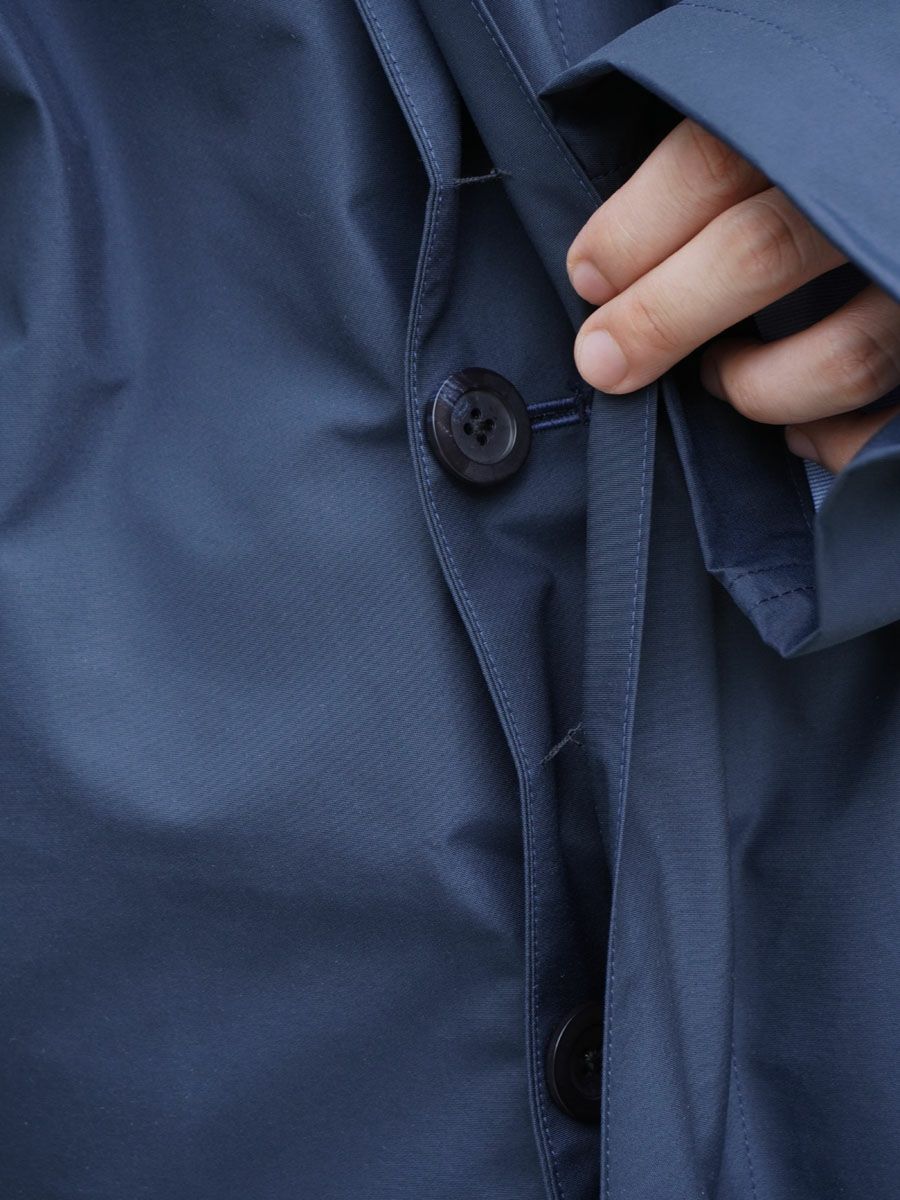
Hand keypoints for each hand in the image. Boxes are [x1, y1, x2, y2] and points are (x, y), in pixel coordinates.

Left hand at [566, 118, 899, 473]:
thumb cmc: (828, 170)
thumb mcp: (773, 140)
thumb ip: (708, 176)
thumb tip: (597, 273)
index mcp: (825, 122)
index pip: (713, 162)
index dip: (632, 230)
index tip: (587, 276)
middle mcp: (880, 193)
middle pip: (758, 253)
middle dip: (661, 320)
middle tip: (606, 359)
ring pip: (842, 355)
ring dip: (751, 386)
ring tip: (718, 375)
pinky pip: (884, 426)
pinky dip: (830, 442)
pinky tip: (797, 430)